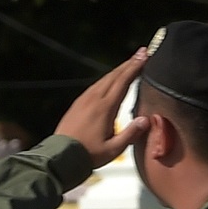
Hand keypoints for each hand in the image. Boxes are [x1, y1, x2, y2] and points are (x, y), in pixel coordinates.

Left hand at [54, 51, 153, 165]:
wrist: (61, 155)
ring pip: (104, 79)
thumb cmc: (88, 154)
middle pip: (114, 76)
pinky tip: (111, 80)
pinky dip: (107, 78)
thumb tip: (146, 120)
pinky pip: (96, 85)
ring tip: (129, 64)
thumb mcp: (113, 149)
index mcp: (105, 107)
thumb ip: (131, 134)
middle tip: (141, 53)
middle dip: (129, 63)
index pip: (123, 82)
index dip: (135, 68)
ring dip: (118, 70)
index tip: (144, 56)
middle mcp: (94, 99)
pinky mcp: (79, 103)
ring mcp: (85, 99)